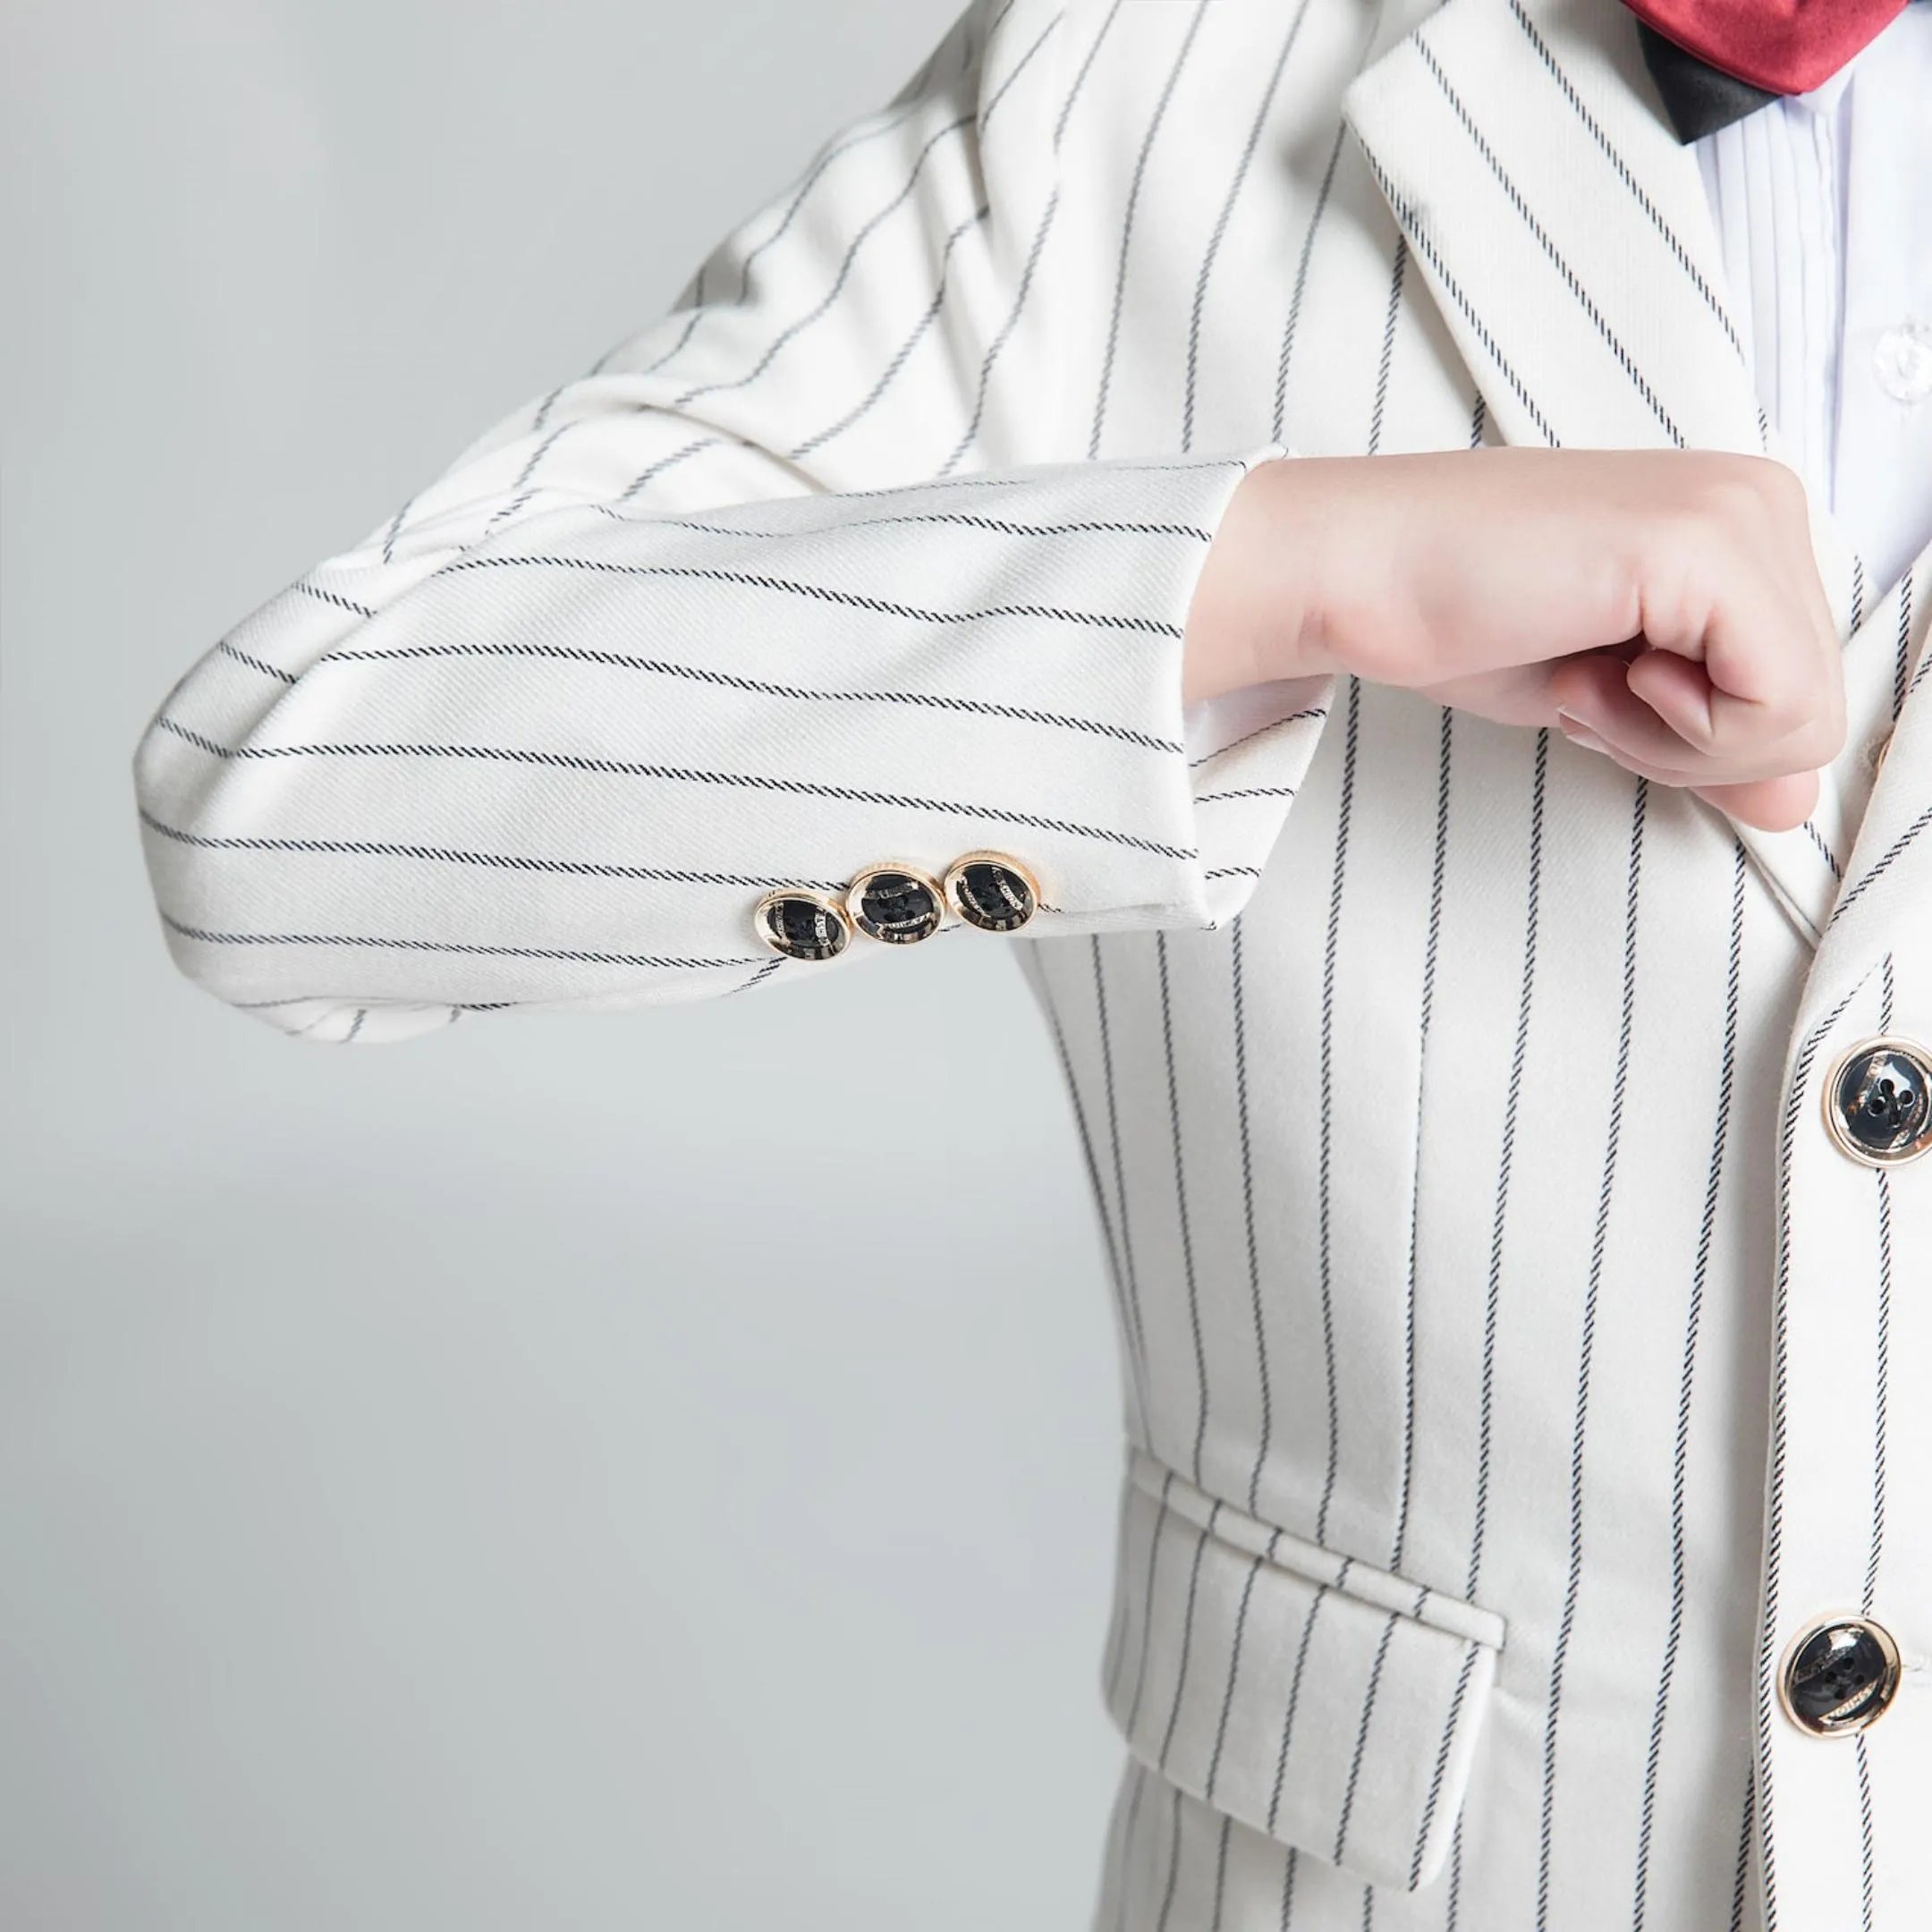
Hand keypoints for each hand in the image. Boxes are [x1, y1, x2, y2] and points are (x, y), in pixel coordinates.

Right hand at [1181, 448, 1843, 832]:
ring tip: (1582, 675)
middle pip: (1813, 712)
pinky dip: (1677, 731)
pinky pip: (1772, 707)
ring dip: (1675, 741)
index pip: (1799, 691)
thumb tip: (1794, 806)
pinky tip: (1592, 673)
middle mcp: (1759, 503)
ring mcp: (1741, 516)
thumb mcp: (1608, 697)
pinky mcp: (1708, 548)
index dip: (1697, 739)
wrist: (1354, 571)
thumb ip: (1710, 743)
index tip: (1596, 687)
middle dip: (1690, 746)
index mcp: (1740, 526)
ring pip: (1803, 719)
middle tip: (1584, 686)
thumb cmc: (1451, 616)